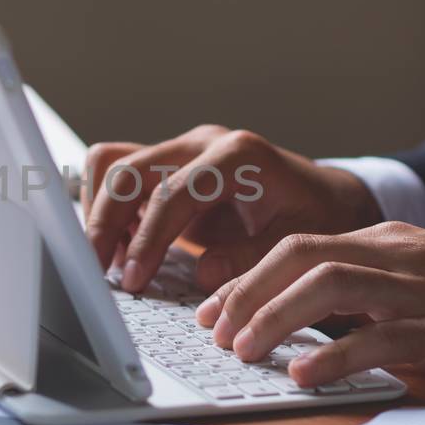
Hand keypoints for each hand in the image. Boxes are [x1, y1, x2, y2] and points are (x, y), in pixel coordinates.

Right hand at [83, 125, 383, 292]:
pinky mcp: (169, 167)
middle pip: (126, 169)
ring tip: (105, 260)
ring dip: (99, 211)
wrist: (326, 198)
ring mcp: (183, 151)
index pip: (171, 193)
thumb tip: (202, 272)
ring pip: (112, 164)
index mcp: (237, 156)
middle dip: (104, 222)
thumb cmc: (318, 218)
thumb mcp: (298, 245)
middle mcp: (202, 143)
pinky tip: (121, 248)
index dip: (146, 239)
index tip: (133, 280)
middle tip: (98, 272)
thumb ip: (252, 259)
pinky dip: (110, 209)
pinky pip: (120, 176)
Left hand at [194, 222, 424, 386]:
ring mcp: (419, 291)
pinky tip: (303, 372)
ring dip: (275, 317)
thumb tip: (299, 321)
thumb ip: (364, 292)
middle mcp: (394, 257)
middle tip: (214, 333)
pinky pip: (381, 337)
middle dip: (247, 293)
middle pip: (300, 257)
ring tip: (243, 350)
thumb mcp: (416, 279)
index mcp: (383, 243)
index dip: (245, 278)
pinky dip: (335, 353)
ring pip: (329, 285)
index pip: (296, 248)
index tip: (211, 311)